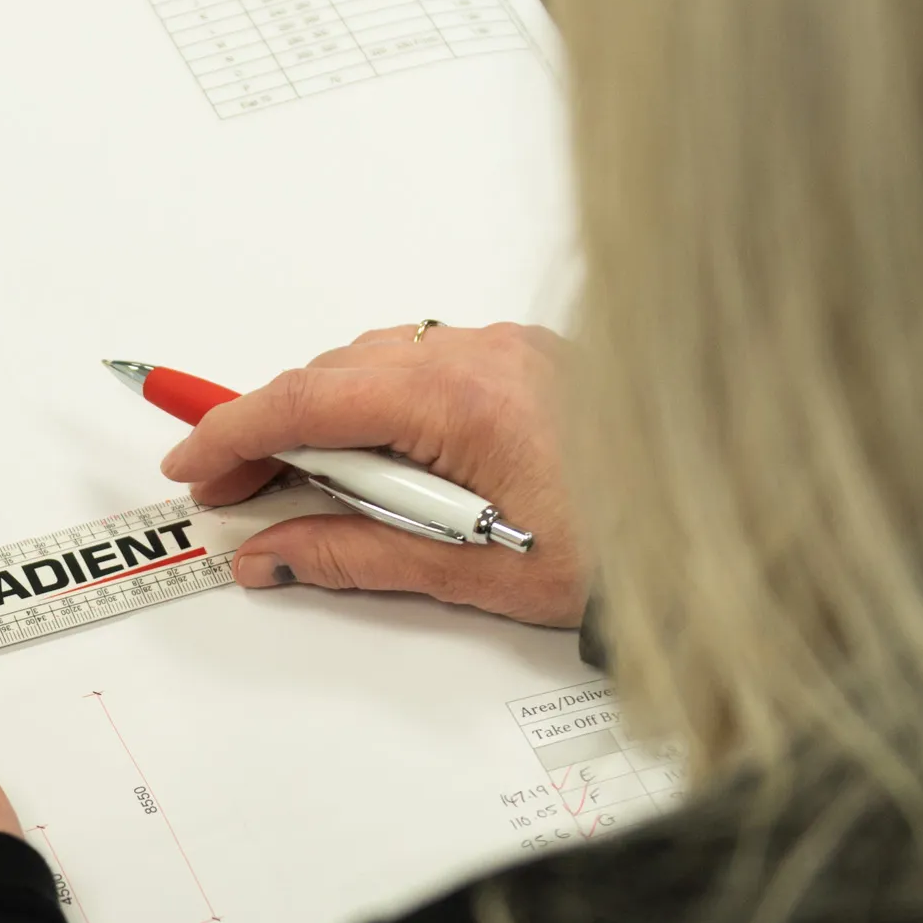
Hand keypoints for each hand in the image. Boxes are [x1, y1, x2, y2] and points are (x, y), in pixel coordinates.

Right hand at [160, 321, 588, 627]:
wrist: (730, 532)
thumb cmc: (625, 552)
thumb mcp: (473, 574)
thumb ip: (355, 557)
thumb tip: (273, 554)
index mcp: (463, 401)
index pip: (310, 401)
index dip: (233, 431)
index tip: (191, 462)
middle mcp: (485, 355)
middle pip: (337, 376)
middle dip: (273, 431)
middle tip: (231, 491)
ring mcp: (512, 349)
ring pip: (381, 366)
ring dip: (331, 418)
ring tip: (302, 484)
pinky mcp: (533, 358)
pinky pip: (431, 366)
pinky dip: (387, 406)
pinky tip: (382, 461)